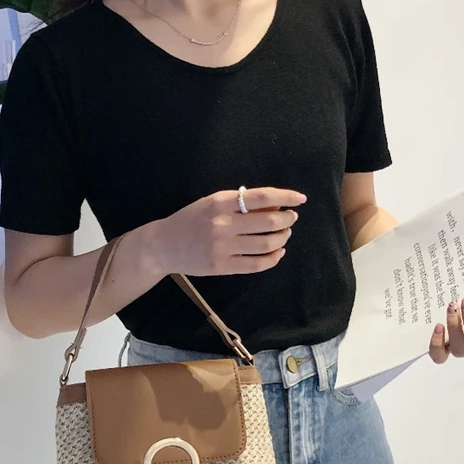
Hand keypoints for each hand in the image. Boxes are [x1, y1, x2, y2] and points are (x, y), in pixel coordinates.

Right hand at [147, 187, 306, 276]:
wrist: (163, 245)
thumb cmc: (190, 220)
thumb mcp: (212, 203)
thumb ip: (240, 203)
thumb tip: (275, 207)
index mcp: (220, 202)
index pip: (262, 197)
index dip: (285, 197)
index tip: (300, 199)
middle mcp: (222, 224)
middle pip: (268, 223)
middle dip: (287, 220)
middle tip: (291, 219)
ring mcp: (222, 247)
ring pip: (266, 244)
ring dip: (282, 239)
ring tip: (284, 235)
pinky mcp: (222, 266)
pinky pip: (256, 264)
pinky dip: (273, 258)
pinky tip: (277, 253)